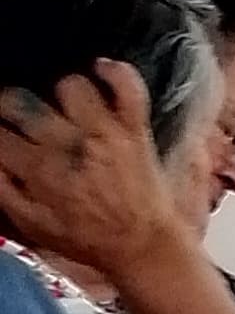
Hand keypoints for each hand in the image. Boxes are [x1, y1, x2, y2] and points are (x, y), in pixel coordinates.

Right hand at [0, 62, 192, 279]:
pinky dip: (115, 72)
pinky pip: (128, 88)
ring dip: (61, 92)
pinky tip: (100, 69)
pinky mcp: (135, 129)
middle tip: (14, 112)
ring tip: (61, 106)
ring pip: (71, 87)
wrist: (142, 245)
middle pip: (22, 102)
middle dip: (9, 103)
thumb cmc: (87, 237)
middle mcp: (69, 144)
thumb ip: (3, 190)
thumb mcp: (32, 224)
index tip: (0, 133)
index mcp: (39, 170)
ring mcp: (105, 132)